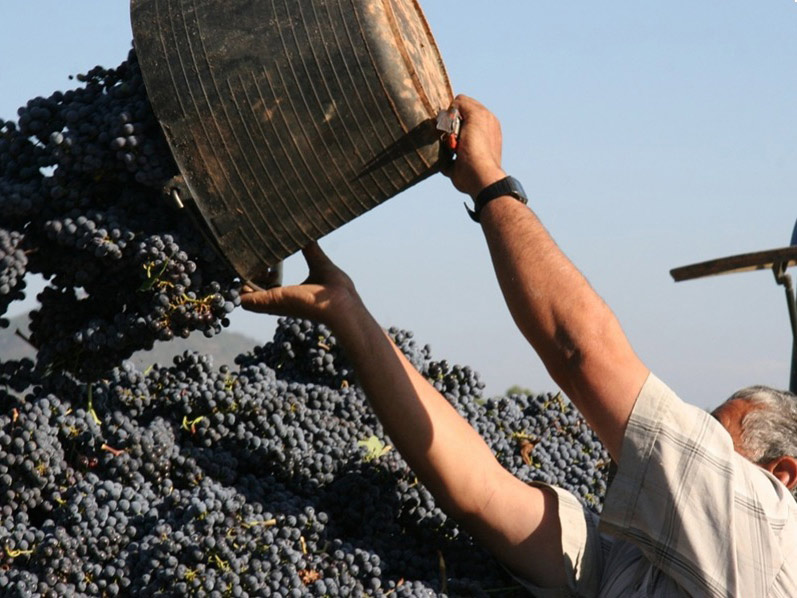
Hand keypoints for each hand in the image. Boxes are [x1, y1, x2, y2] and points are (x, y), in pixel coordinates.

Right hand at [240, 242, 361, 327]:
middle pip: (252, 291)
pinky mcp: (272, 302)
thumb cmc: (335, 289)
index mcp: (288, 295)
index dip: (258, 275)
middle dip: (247, 276)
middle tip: (250, 261)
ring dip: (242, 281)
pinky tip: (238, 281)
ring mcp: (274, 304)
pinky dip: (239, 292)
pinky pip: (246, 300)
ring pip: (245, 296)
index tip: (258, 261)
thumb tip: (307, 233)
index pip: (265, 287)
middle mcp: (279, 302)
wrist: (341, 302)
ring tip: (242, 266)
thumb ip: (310, 249)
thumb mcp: (319, 263)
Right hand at [443, 95, 506, 197]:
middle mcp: (478, 134)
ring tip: (449, 145)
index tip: (452, 117)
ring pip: (448, 138)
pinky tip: (444, 155)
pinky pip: (443, 156)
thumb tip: (453, 106)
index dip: (456, 108)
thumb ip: (465, 104)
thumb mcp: (476, 115)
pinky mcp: (458, 164)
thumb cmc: (478, 145)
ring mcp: (468, 150)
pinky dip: (441, 156)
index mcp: (485, 121)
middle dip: (449, 125)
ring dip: (444, 140)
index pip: (466, 105)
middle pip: (455, 121)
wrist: (477, 175)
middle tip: (451, 132)